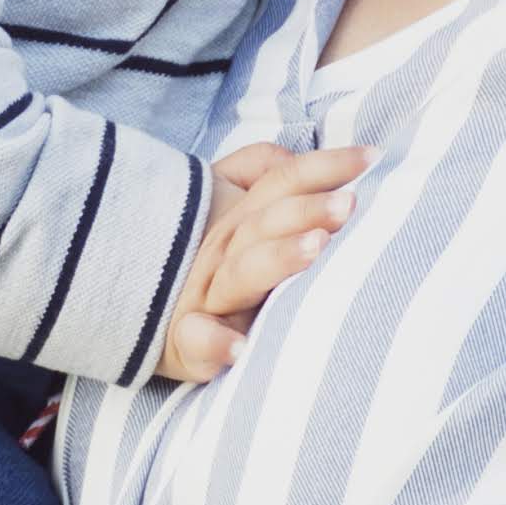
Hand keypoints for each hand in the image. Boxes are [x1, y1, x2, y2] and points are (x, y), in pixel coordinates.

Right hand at [155, 140, 367, 380]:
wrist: (134, 302)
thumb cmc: (201, 258)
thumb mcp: (222, 204)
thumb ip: (258, 173)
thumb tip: (291, 156)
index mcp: (239, 218)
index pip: (283, 182)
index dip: (325, 166)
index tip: (371, 157)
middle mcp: (224, 250)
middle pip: (267, 223)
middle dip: (306, 210)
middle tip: (347, 204)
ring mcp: (206, 294)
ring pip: (242, 274)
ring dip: (278, 260)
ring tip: (316, 249)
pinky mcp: (184, 340)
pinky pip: (196, 339)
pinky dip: (213, 343)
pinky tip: (239, 348)